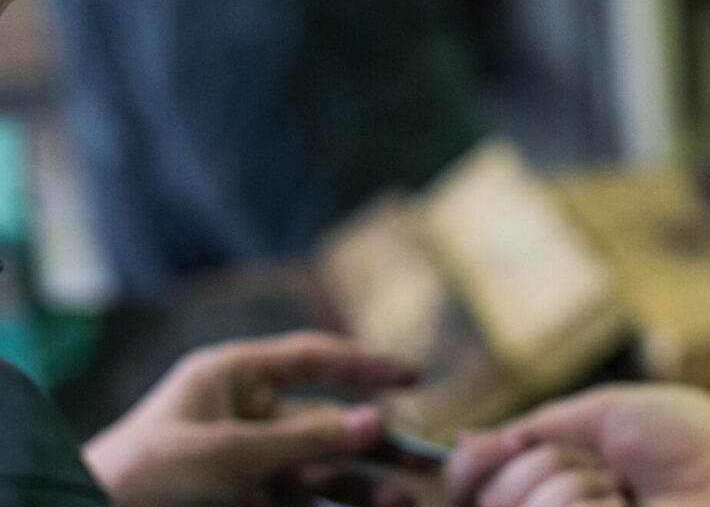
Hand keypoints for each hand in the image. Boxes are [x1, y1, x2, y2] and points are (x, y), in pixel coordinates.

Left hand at [83, 330, 417, 506]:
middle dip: (375, 439)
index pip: (312, 358)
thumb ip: (303, 440)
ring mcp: (246, 465)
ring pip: (321, 469)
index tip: (413, 376)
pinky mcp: (244, 505)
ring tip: (407, 497)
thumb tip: (375, 422)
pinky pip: (303, 503)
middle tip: (426, 459)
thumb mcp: (225, 451)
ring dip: (363, 482)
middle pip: (326, 421)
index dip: (364, 364)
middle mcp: (246, 416)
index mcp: (234, 377)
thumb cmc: (141, 477)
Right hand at [447, 384, 709, 506]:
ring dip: (570, 487)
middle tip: (602, 467)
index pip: (468, 488)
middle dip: (540, 466)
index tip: (499, 444)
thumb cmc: (679, 435)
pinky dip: (583, 506)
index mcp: (545, 483)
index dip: (469, 467)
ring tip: (623, 491)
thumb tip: (461, 444)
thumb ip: (527, 434)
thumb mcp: (595, 417)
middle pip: (488, 499)